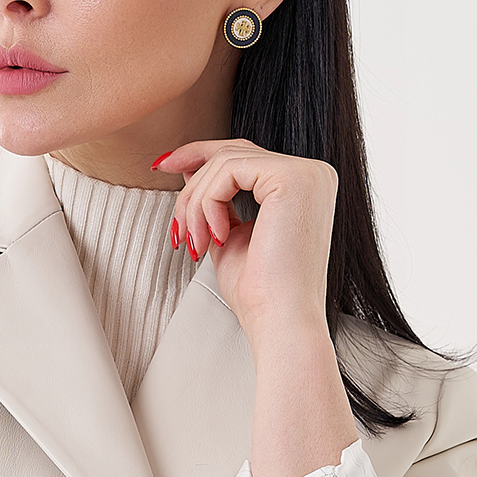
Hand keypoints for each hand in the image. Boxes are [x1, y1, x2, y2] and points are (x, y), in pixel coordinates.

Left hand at [152, 137, 337, 344]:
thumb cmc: (260, 293)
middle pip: (232, 154)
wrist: (280, 323)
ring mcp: (307, 173)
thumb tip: (189, 169)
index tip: (163, 166)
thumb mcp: (230, 235)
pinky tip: (214, 237)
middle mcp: (313, 173)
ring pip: (225, 162)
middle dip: (191, 184)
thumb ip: (216, 201)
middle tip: (176, 226)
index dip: (199, 157)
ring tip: (195, 243)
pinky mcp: (293, 178)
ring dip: (195, 204)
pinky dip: (207, 203)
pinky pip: (228, 171)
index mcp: (303, 186)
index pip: (244, 157)